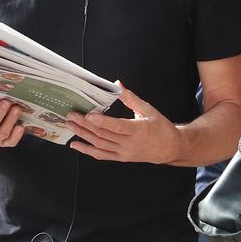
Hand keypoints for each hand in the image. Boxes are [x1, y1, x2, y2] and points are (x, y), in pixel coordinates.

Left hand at [66, 83, 182, 163]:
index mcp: (138, 130)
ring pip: (100, 144)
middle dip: (85, 124)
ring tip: (69, 125)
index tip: (88, 114)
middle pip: (103, 134)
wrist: (171, 148)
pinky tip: (75, 144)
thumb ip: (130, 98)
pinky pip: (102, 155)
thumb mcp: (148, 109)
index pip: (116, 126)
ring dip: (83, 135)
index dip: (102, 121)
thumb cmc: (160, 127)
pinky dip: (87, 150)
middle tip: (70, 115)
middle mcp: (130, 143)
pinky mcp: (121, 157)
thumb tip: (117, 84)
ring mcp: (124, 152)